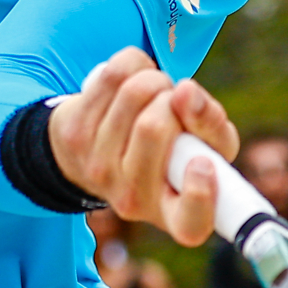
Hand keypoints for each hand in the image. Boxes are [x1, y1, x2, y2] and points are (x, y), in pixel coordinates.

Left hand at [47, 48, 235, 245]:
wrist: (103, 151)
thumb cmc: (171, 151)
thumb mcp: (207, 147)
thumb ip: (212, 125)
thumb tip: (185, 94)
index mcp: (174, 214)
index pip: (192, 223)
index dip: (200, 195)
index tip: (202, 165)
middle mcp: (133, 201)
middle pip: (154, 127)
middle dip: (174, 100)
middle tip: (175, 105)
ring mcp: (98, 168)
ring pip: (134, 94)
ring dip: (156, 80)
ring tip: (157, 93)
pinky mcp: (74, 134)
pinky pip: (113, 76)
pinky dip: (135, 64)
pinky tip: (135, 79)